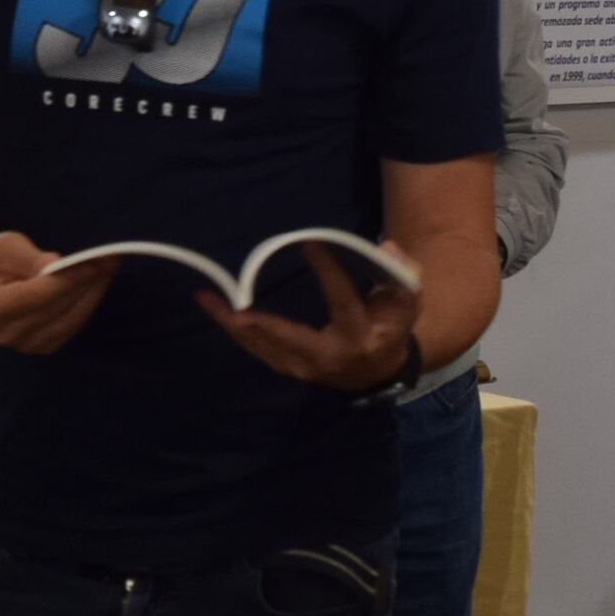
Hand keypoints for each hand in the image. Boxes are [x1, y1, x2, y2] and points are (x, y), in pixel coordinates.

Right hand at [0, 234, 116, 356]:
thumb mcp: (4, 247)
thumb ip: (30, 258)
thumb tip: (58, 265)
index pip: (37, 295)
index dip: (68, 279)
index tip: (95, 261)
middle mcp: (6, 333)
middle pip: (56, 309)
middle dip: (86, 283)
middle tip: (110, 261)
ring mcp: (24, 345)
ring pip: (68, 321)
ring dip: (92, 295)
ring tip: (107, 271)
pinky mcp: (39, 348)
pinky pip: (69, 328)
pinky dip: (85, 307)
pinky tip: (95, 287)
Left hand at [203, 243, 421, 392]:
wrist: (379, 372)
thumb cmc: (391, 328)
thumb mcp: (408, 301)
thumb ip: (402, 272)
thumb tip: (385, 246)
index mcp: (361, 336)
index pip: (342, 301)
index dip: (328, 271)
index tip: (310, 243)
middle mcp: (329, 358)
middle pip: (289, 338)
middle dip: (260, 323)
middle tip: (233, 306)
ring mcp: (305, 368)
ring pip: (264, 347)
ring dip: (232, 325)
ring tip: (206, 299)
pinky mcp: (289, 369)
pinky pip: (257, 350)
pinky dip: (235, 332)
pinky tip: (215, 310)